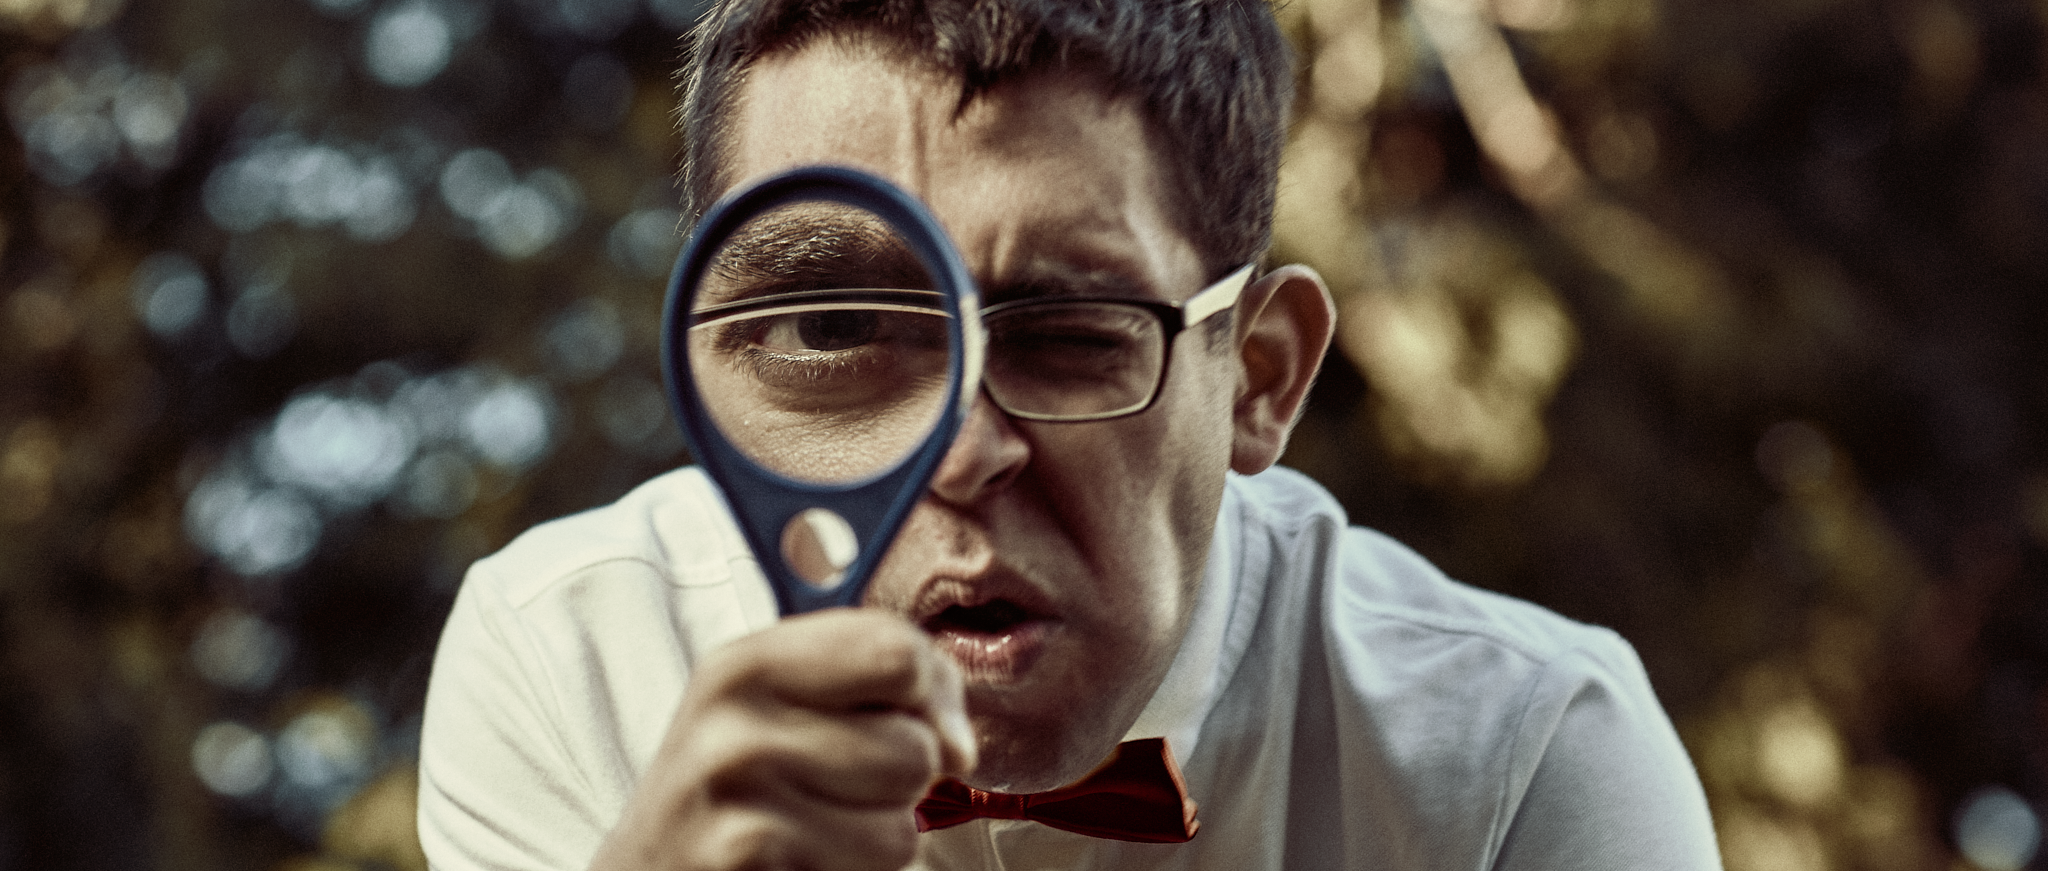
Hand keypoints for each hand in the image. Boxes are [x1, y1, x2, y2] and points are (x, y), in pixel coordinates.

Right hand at [588, 608, 975, 870]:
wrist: (645, 870)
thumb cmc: (733, 788)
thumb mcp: (776, 706)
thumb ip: (876, 686)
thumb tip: (958, 746)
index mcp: (746, 664)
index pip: (895, 651)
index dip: (931, 692)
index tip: (910, 719)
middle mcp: (734, 725)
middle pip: (913, 748)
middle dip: (900, 781)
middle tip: (833, 788)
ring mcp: (737, 801)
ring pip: (903, 825)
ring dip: (877, 837)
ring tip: (814, 829)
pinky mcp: (747, 860)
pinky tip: (797, 864)